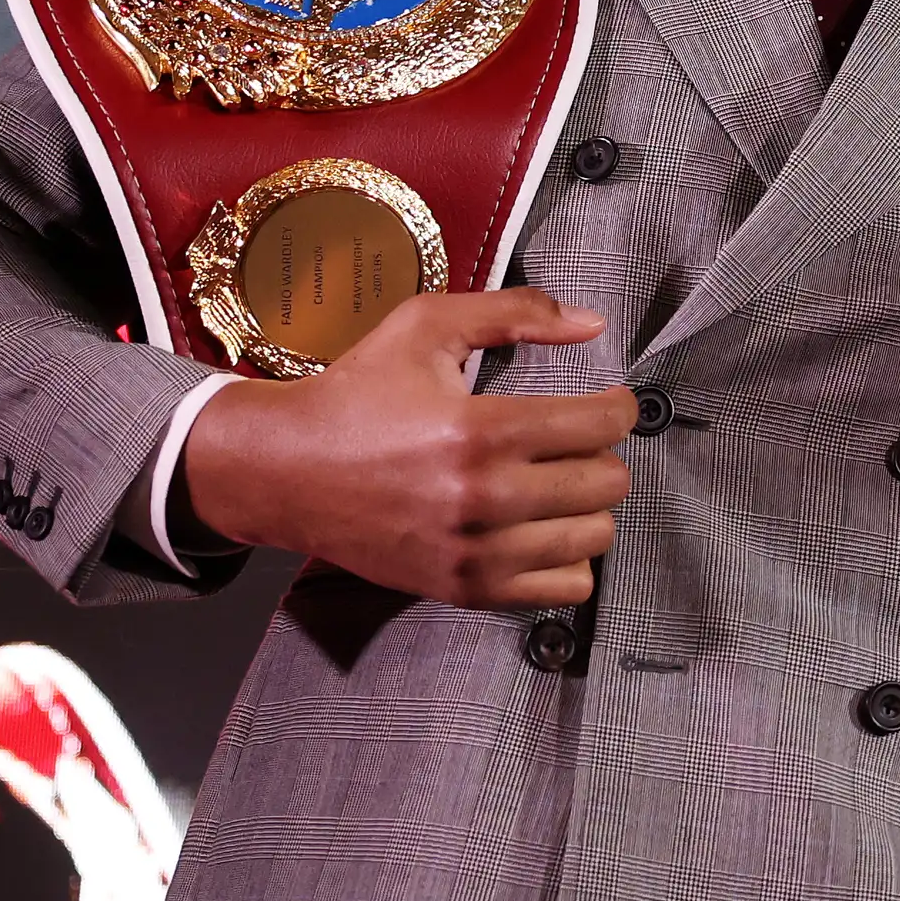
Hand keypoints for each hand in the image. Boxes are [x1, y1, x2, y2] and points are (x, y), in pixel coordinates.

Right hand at [180, 287, 633, 606]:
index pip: (601, 426)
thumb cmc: (356, 393)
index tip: (605, 404)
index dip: (616, 408)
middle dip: (600, 455)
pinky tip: (540, 528)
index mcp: (481, 430)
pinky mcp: (465, 588)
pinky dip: (566, 558)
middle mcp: (484, 497)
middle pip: (607, 483)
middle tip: (570, 444)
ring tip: (555, 485)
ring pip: (594, 536)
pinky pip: (565, 587)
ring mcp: (476, 551)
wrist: (283, 470)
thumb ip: (514, 312)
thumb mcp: (424, 326)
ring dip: (587, 507)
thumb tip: (593, 323)